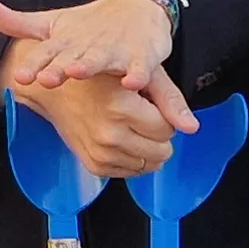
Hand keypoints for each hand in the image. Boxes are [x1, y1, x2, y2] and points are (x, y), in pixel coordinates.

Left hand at [0, 0, 191, 133]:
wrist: (137, 8)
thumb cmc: (88, 25)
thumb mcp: (51, 24)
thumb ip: (17, 23)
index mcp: (65, 42)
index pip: (46, 53)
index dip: (34, 64)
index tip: (21, 77)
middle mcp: (87, 45)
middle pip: (71, 57)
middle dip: (58, 67)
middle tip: (46, 78)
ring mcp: (113, 49)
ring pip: (100, 59)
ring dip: (90, 65)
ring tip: (78, 71)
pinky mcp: (139, 54)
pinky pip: (140, 67)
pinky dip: (138, 74)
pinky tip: (132, 83)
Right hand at [7, 73, 177, 178]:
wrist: (56, 89)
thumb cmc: (98, 77)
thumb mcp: (138, 76)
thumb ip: (170, 100)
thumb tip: (192, 127)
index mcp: (122, 107)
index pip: (167, 129)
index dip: (163, 117)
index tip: (148, 106)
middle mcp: (110, 134)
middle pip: (161, 151)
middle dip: (158, 135)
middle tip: (140, 117)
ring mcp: (100, 152)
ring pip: (148, 164)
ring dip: (145, 147)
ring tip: (127, 126)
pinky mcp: (93, 164)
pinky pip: (130, 172)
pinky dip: (131, 157)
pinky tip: (119, 138)